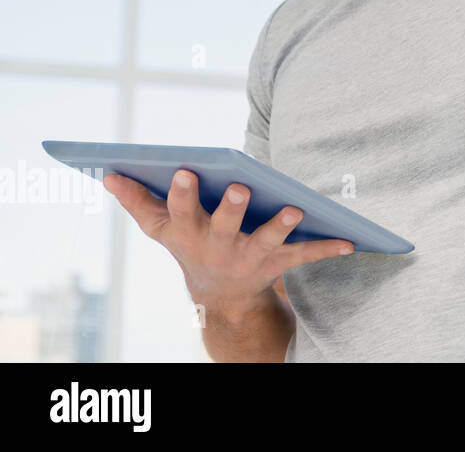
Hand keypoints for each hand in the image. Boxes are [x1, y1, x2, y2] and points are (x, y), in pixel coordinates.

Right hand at [104, 170, 353, 319]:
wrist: (220, 297)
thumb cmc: (190, 246)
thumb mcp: (161, 228)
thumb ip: (136, 200)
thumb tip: (107, 172)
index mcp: (189, 232)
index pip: (181, 210)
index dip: (183, 193)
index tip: (185, 170)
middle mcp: (218, 245)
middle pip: (225, 225)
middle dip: (232, 208)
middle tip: (241, 187)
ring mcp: (249, 256)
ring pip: (266, 240)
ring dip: (281, 225)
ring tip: (295, 208)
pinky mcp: (278, 263)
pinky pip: (305, 255)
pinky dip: (328, 248)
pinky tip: (351, 240)